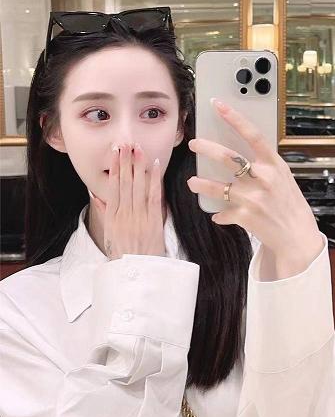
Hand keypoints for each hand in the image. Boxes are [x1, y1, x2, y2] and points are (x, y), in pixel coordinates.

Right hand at [91, 142, 166, 260]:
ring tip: (138, 149)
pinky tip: (154, 166)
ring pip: (138, 186)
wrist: (137, 272)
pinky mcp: (153, 221)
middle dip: (125, 162)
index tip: (115, 153)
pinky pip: (154, 196)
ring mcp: (139, 217)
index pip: (113, 187)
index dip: (115, 169)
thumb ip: (105, 213)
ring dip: (138, 166)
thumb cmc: (123, 254)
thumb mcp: (109, 234)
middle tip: (125, 144)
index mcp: (112, 217)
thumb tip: (97, 195)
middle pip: (125, 183)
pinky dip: (154, 180)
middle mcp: (125, 214)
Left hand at [186, 99, 321, 257]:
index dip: (234, 118)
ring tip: (193, 182)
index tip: (218, 105)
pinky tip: (218, 214)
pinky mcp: (245, 216)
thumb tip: (239, 153)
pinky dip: (220, 214)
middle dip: (206, 148)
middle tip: (194, 143)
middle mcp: (263, 178)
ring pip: (218, 187)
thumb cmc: (290, 204)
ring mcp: (253, 198)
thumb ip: (264, 165)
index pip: (252, 135)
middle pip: (228, 158)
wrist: (297, 236)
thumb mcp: (283, 178)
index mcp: (274, 164)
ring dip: (201, 184)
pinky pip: (223, 212)